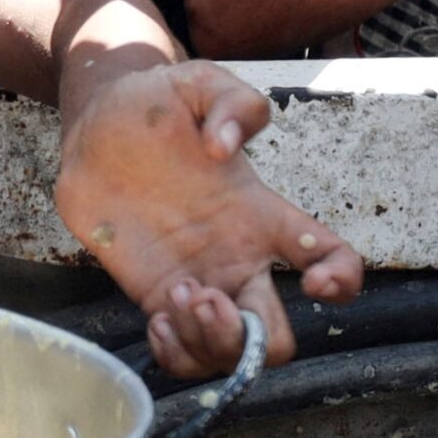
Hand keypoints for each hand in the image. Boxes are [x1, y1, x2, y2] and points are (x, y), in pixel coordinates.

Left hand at [54, 61, 362, 378]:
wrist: (95, 126)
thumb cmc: (155, 104)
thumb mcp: (199, 83)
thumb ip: (232, 103)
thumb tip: (225, 146)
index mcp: (263, 214)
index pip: (332, 257)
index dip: (342, 280)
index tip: (314, 283)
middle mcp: (238, 258)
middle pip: (277, 334)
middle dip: (251, 336)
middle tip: (205, 295)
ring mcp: (197, 280)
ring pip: (229, 351)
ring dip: (208, 342)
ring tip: (176, 300)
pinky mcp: (154, 294)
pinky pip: (181, 352)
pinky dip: (176, 354)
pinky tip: (157, 323)